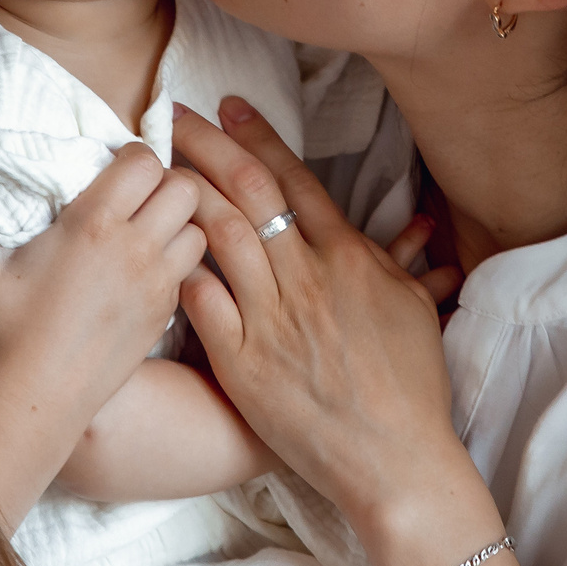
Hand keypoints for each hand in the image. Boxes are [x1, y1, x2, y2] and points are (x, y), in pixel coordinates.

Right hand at [0, 144, 205, 427]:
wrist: (36, 399)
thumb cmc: (0, 330)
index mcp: (93, 225)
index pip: (145, 160)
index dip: (133, 158)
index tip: (113, 171)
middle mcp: (134, 250)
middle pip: (185, 186)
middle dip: (166, 184)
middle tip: (138, 195)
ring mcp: (156, 285)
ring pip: (200, 228)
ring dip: (180, 222)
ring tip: (150, 228)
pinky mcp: (164, 315)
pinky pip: (192, 269)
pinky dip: (178, 261)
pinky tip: (147, 268)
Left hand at [170, 100, 464, 532]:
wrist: (394, 459)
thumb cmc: (410, 388)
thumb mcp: (410, 308)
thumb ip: (393, 260)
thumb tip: (404, 224)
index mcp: (348, 258)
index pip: (294, 179)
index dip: (258, 136)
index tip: (229, 106)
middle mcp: (306, 278)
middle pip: (246, 191)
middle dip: (207, 144)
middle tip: (173, 113)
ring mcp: (271, 319)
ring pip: (218, 235)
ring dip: (184, 192)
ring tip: (155, 167)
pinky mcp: (242, 362)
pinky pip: (202, 302)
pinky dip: (179, 268)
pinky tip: (155, 243)